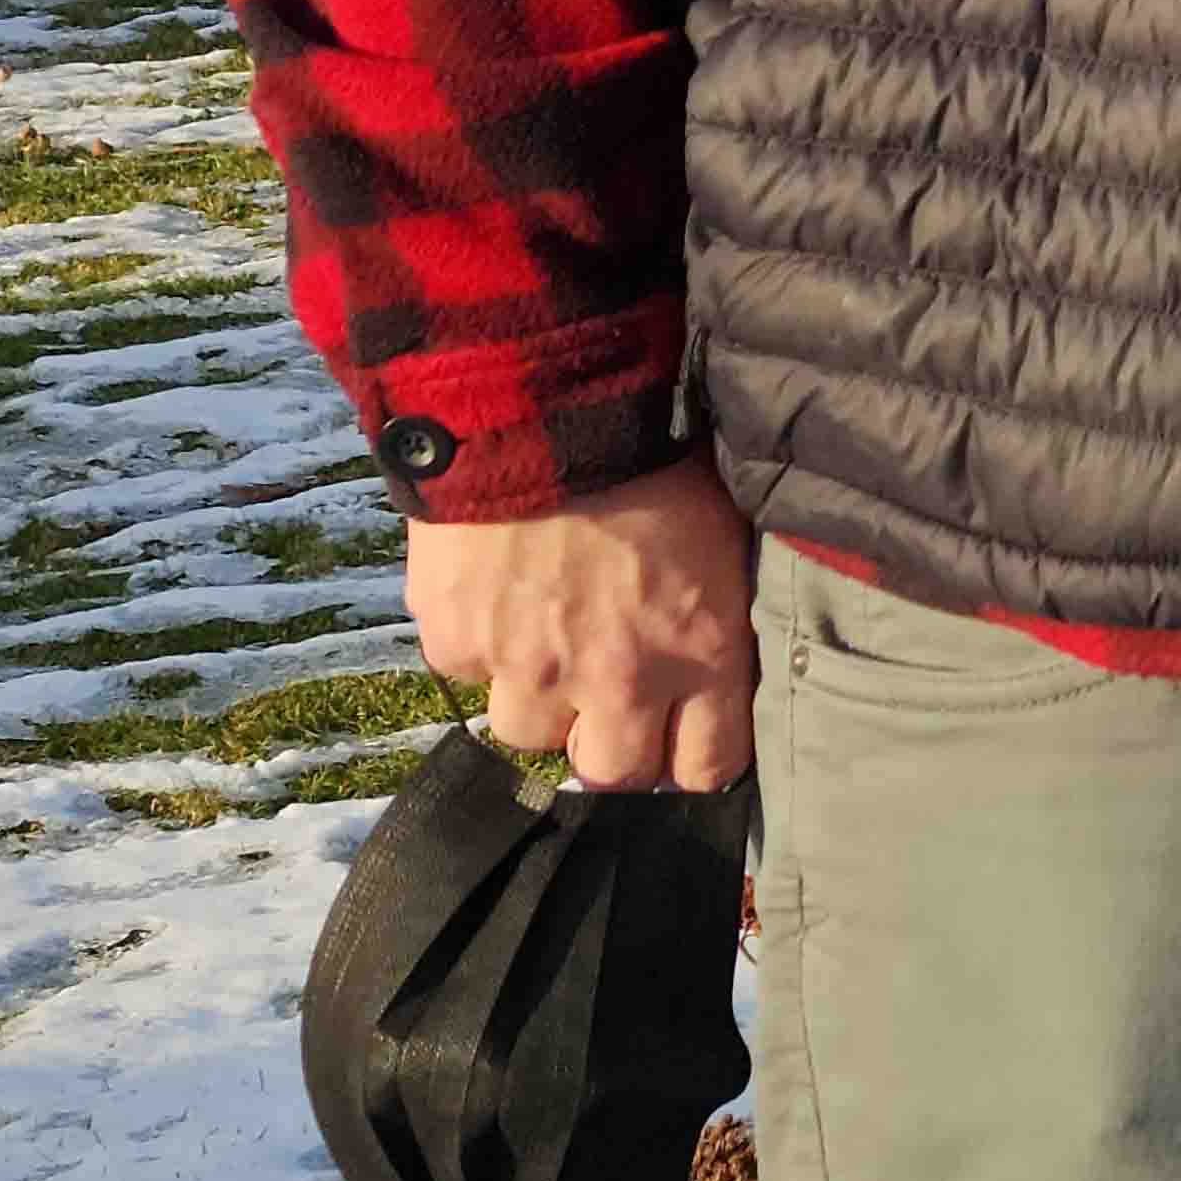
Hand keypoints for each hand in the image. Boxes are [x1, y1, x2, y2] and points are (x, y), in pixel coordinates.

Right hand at [403, 458, 759, 794]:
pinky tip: (494, 590)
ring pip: (528, 733)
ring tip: (545, 638)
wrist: (544, 406)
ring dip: (539, 697)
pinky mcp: (456, 640)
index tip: (681, 739)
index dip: (689, 758)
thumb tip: (717, 662)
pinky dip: (479, 642)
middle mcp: (616, 680)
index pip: (704, 768)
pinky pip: (465, 670)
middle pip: (611, 774)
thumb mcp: (724, 534)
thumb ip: (715, 616)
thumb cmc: (655, 453)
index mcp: (702, 655)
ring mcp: (527, 668)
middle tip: (607, 702)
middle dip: (611, 746)